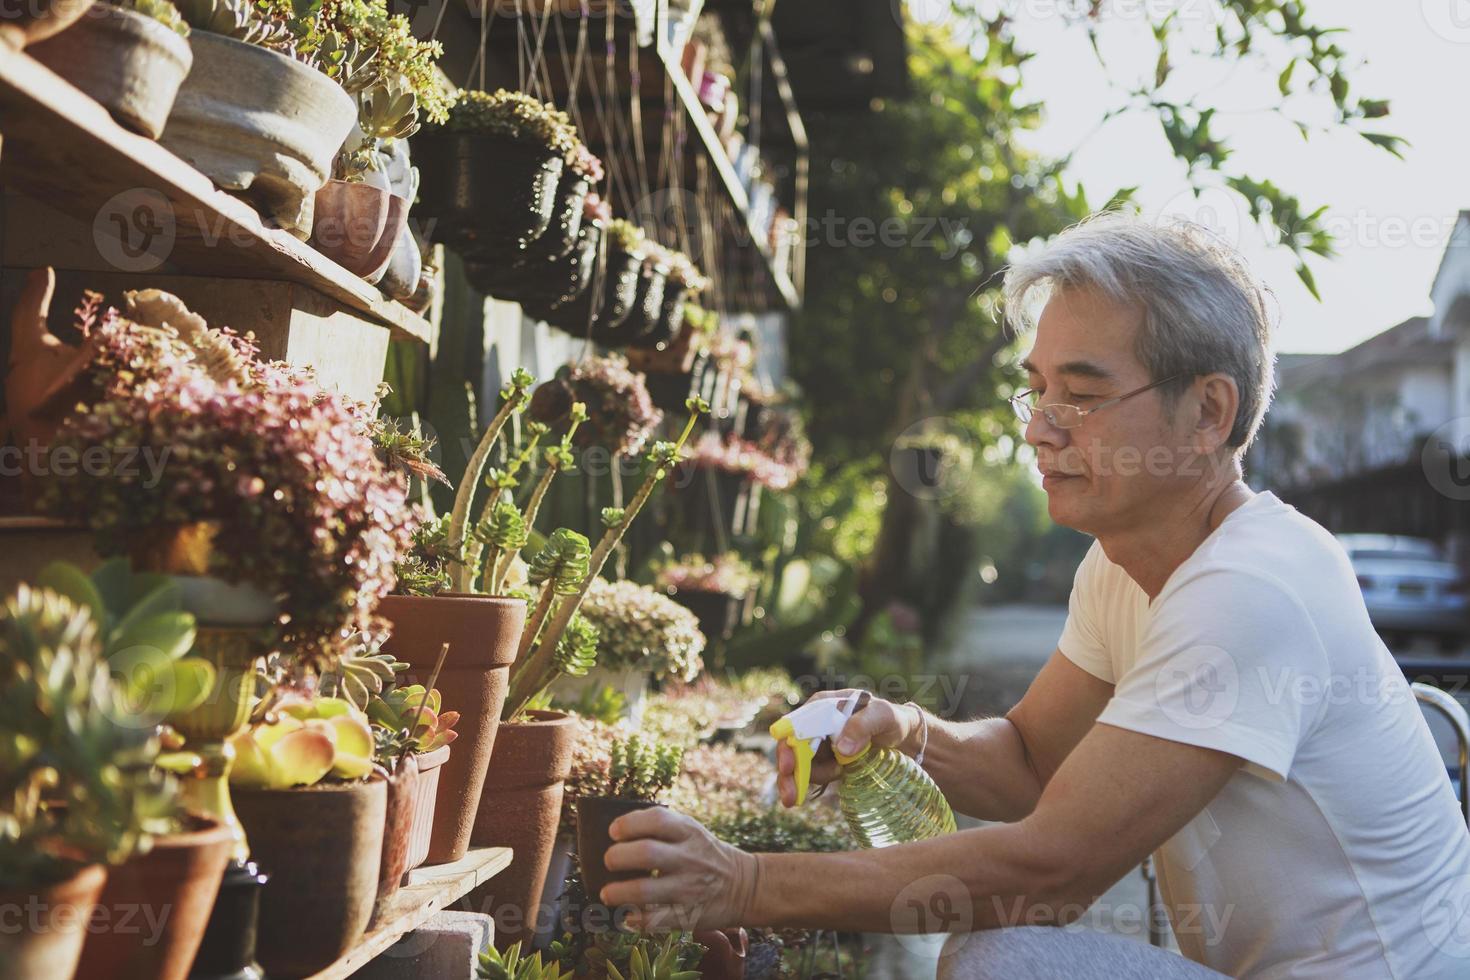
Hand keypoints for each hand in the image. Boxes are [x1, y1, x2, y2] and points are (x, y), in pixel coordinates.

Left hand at [601, 807, 758, 932]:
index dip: (628, 824)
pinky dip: (635, 919)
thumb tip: (615, 834)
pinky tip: (627, 916)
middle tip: (609, 862)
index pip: (656, 819)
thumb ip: (661, 827)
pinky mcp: (688, 915)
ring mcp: (689, 888)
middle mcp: (689, 858)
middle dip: (617, 857)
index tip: (614, 832)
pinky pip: (654, 920)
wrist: (744, 886)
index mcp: (689, 832)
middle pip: (646, 853)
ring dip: (618, 893)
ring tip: (607, 893)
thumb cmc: (704, 854)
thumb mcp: (692, 831)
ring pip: (644, 890)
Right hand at [776, 689, 917, 807]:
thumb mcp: (883, 716)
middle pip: (791, 747)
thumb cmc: (893, 720)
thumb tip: (841, 748)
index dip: (789, 745)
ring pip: (800, 764)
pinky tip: (839, 775)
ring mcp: (820, 744)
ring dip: (808, 778)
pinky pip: (813, 773)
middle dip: (788, 772)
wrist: (905, 739)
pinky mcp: (826, 760)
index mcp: (823, 706)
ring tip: (839, 773)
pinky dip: (819, 780)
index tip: (789, 766)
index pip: (797, 725)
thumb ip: (862, 726)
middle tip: (790, 796)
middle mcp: (816, 724)